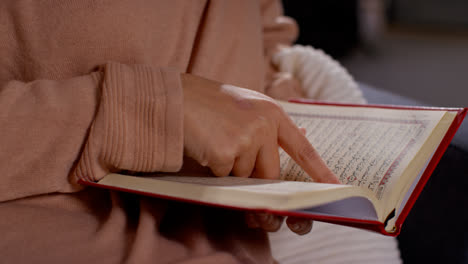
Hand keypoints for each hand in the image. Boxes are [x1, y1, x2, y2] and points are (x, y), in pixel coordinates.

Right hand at [181, 74, 338, 234]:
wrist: (172, 98)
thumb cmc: (207, 103)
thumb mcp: (246, 106)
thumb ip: (272, 125)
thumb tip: (305, 136)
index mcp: (272, 114)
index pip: (302, 149)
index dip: (320, 171)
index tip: (336, 188)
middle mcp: (264, 125)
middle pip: (270, 174)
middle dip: (257, 185)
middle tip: (246, 186)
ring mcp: (246, 138)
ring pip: (244, 177)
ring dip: (229, 171)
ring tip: (214, 144)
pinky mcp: (225, 152)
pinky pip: (224, 177)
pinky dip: (213, 170)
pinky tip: (204, 147)